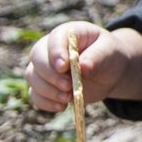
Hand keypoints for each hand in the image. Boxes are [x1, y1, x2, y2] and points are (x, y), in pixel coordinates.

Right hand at [24, 22, 138, 112]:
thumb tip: (82, 67)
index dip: (56, 53)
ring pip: (32, 77)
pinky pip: (35, 95)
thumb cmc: (109, 55)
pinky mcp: (45, 86)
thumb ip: (96, 56)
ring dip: (47, 90)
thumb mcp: (109, 51)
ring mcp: (45, 68)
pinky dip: (45, 102)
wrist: (109, 72)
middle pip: (37, 58)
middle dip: (50, 75)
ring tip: (68, 97)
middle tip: (68, 86)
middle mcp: (50, 48)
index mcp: (67, 34)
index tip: (63, 67)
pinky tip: (61, 107)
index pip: (54, 39)